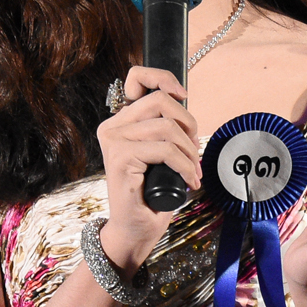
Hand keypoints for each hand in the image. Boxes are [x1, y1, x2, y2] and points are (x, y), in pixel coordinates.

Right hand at [95, 66, 201, 268]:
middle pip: (159, 101)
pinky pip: (165, 150)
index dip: (163, 78)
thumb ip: (165, 128)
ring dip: (189, 151)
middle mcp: (112, 127)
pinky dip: (185, 165)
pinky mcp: (120, 158)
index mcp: (120, 121)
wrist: (136, 228)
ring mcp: (113, 141)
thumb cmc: (151, 193)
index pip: (137, 78)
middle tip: (195, 150)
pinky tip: (190, 180)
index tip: (184, 95)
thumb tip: (185, 107)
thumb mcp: (161, 153)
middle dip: (187, 124)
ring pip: (165, 128)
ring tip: (194, 171)